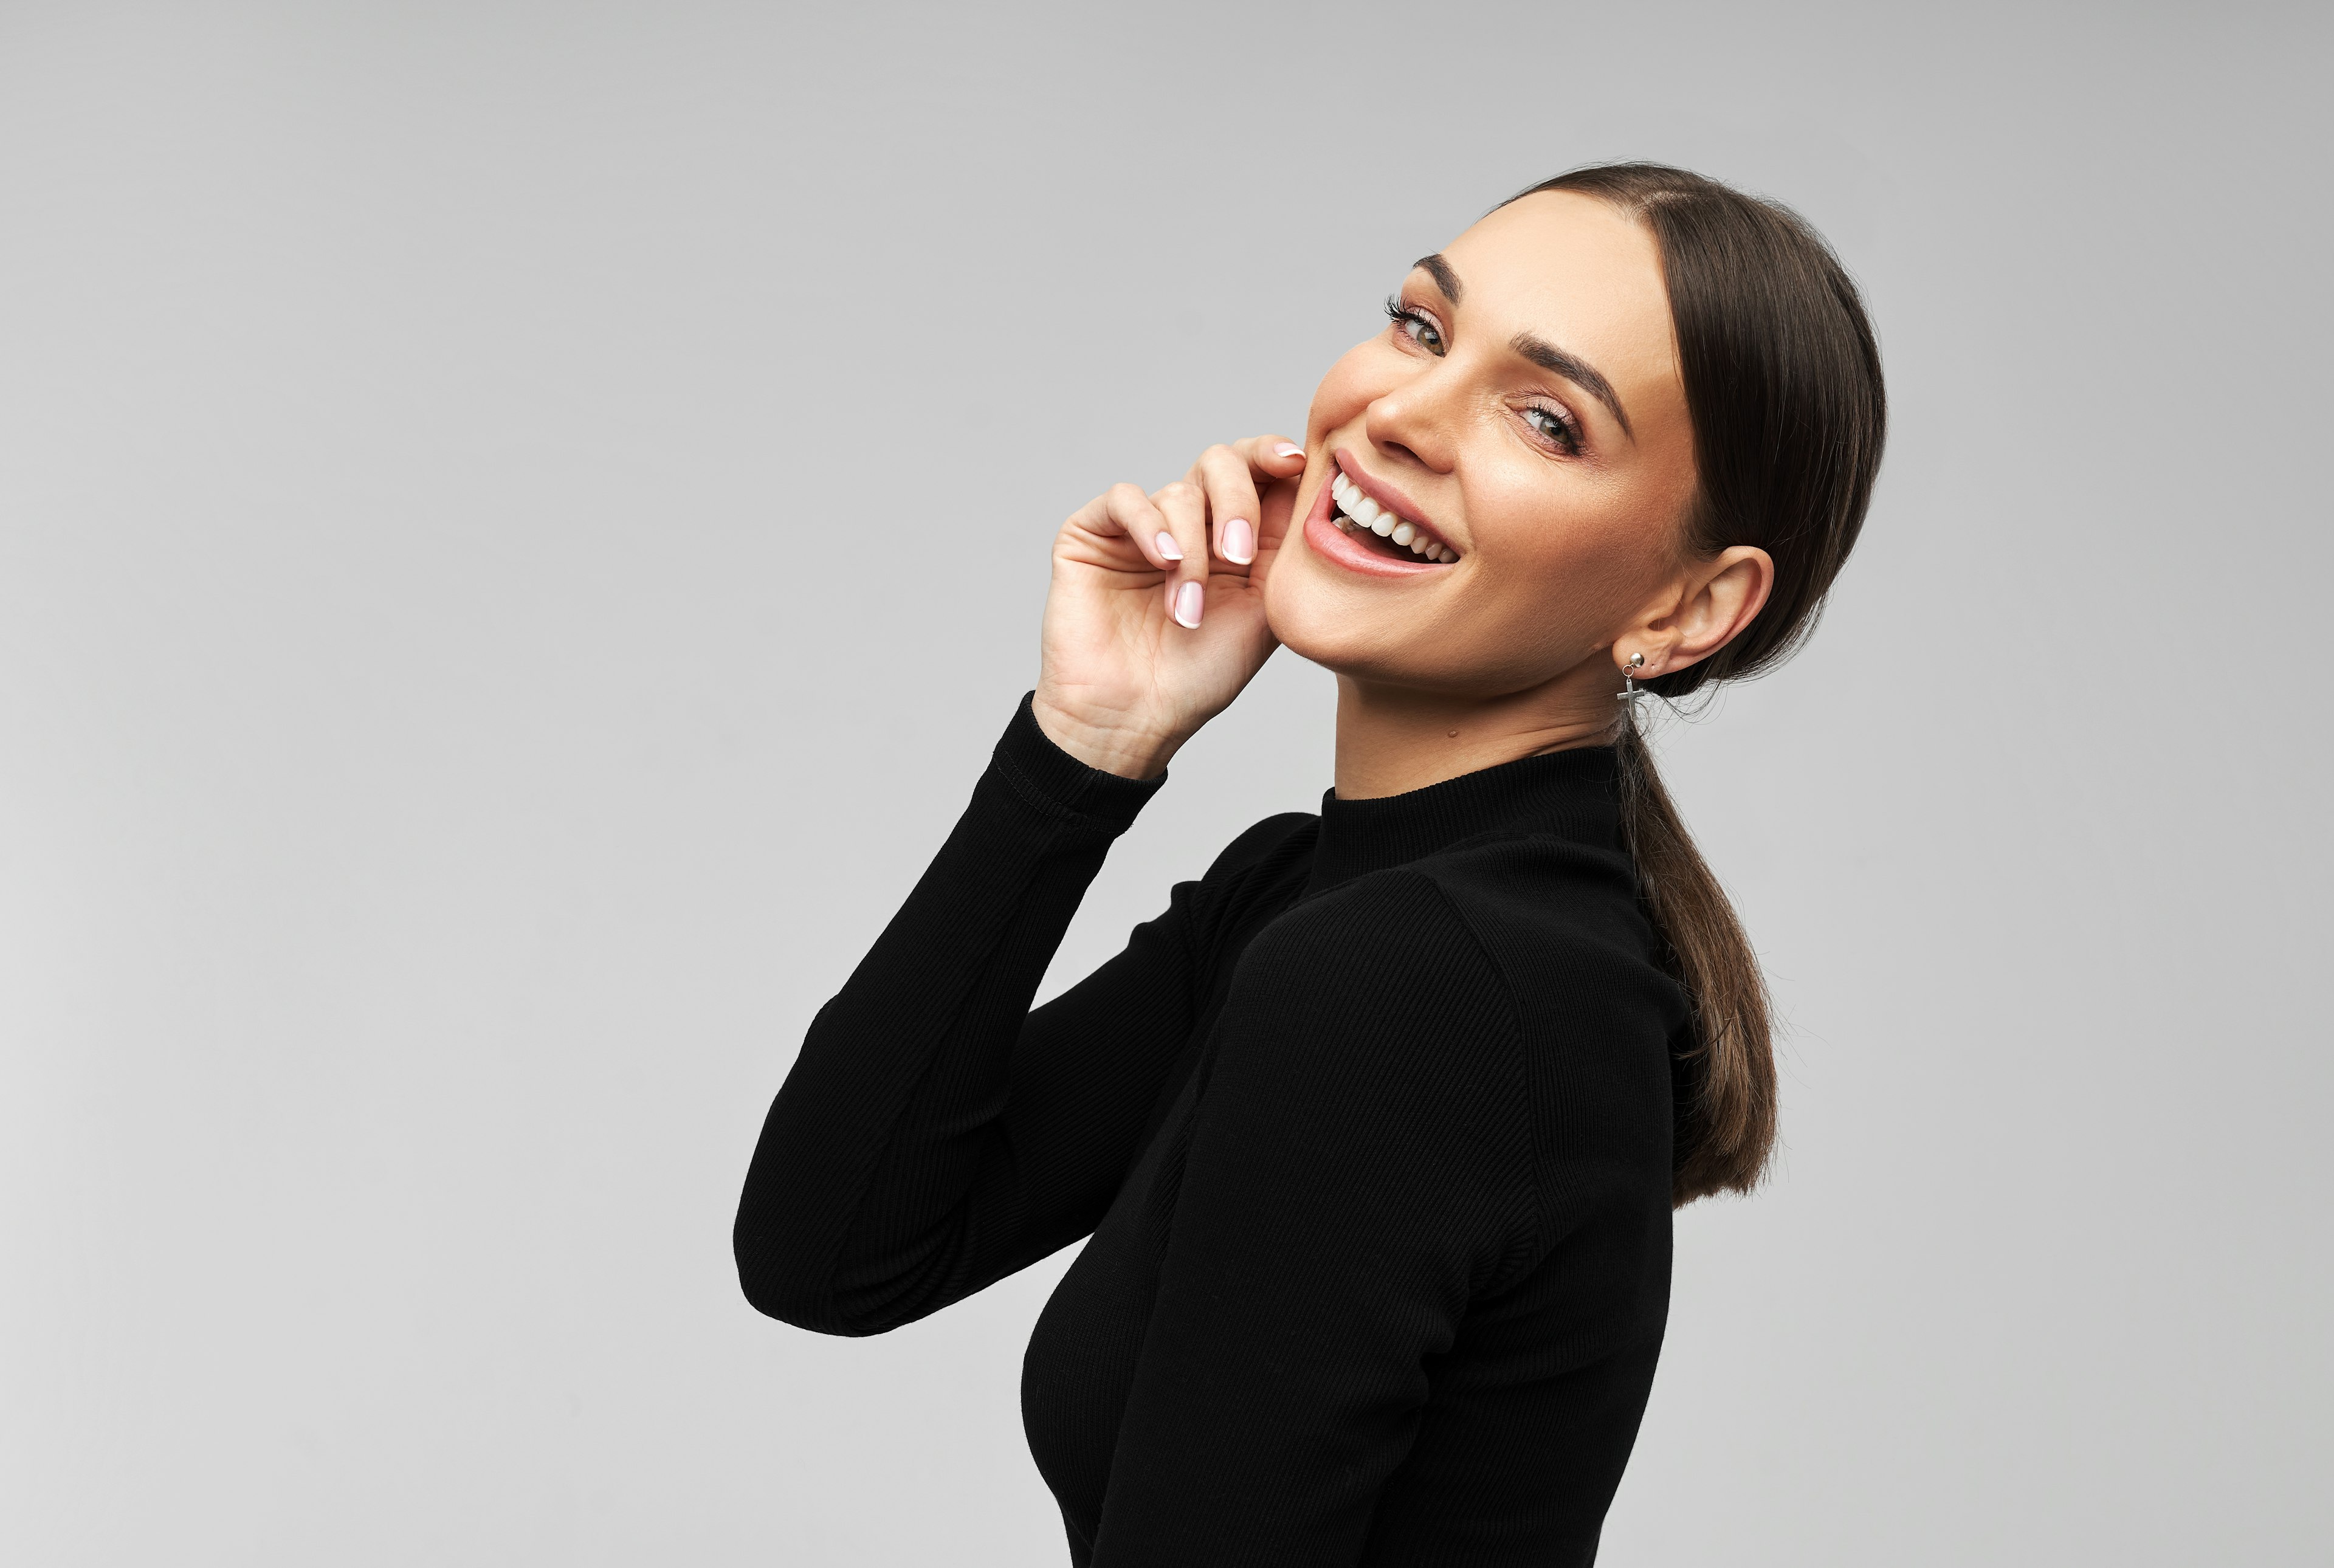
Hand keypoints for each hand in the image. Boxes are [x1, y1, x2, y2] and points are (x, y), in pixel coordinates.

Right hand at [1033, 435, 1308, 777]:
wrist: (1136, 717)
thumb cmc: (1200, 675)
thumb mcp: (1266, 609)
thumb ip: (1285, 547)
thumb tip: (1311, 482)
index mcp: (1234, 534)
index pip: (1258, 469)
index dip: (1275, 454)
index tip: (1296, 463)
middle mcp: (1190, 523)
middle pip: (1221, 462)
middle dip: (1237, 502)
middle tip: (1238, 556)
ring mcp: (1141, 526)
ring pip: (1179, 491)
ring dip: (1192, 551)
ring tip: (1187, 609)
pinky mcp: (1092, 534)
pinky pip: (1125, 498)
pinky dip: (1150, 525)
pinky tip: (1163, 562)